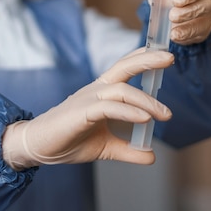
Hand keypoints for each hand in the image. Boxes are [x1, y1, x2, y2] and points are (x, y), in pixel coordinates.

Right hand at [2, 49, 173, 169]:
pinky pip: (108, 107)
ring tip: (165, 114)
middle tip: (170, 58)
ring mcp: (88, 99)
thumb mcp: (105, 147)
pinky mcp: (81, 112)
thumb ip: (128, 150)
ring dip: (146, 101)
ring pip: (122, 90)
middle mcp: (96, 90)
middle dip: (147, 59)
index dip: (142, 56)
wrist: (39, 147)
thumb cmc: (69, 140)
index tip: (164, 53)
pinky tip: (144, 118)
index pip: (124, 67)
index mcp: (102, 91)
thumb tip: (152, 156)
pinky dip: (128, 111)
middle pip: (124, 67)